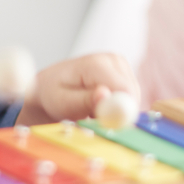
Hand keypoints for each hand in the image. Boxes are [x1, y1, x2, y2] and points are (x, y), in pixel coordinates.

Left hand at [16, 52, 139, 125]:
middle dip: (117, 112)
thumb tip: (105, 94)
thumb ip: (85, 100)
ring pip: (132, 97)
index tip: (105, 123)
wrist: (50, 87)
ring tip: (93, 109)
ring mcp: (121, 65)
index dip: (120, 111)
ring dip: (116, 109)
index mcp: (96, 63)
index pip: (124, 90)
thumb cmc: (53, 95)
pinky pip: (130, 97)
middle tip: (92, 117)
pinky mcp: (125, 73)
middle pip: (131, 94)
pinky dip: (117, 106)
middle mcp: (113, 60)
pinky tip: (100, 104)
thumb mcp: (63, 102)